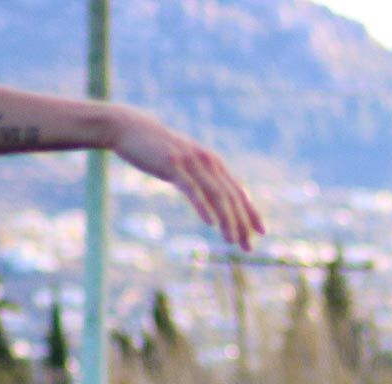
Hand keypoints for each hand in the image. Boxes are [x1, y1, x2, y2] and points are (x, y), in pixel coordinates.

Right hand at [108, 107, 263, 249]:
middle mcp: (208, 162)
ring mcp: (191, 163)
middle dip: (242, 223)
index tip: (261, 232)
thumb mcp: (185, 164)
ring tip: (232, 241)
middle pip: (231, 197)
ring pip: (216, 195)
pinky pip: (192, 189)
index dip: (251, 212)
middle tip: (248, 247)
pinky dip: (203, 206)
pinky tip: (210, 223)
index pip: (238, 191)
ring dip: (227, 220)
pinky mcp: (173, 166)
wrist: (130, 128)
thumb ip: (201, 178)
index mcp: (213, 163)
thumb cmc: (158, 150)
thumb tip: (212, 198)